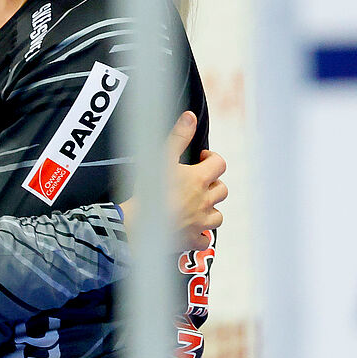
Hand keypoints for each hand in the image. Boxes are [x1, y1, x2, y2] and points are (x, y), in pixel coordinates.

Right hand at [119, 112, 227, 247]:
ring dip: (211, 209)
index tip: (201, 158)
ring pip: (218, 216)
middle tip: (197, 182)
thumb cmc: (147, 192)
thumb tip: (190, 117)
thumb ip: (178, 137)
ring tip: (197, 206)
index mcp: (198, 180)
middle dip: (212, 184)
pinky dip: (202, 235)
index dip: (212, 159)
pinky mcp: (191, 240)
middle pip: (222, 190)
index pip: (219, 164)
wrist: (134, 225)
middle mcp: (203, 201)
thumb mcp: (161, 158)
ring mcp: (199, 223)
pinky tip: (193, 231)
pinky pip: (205, 240)